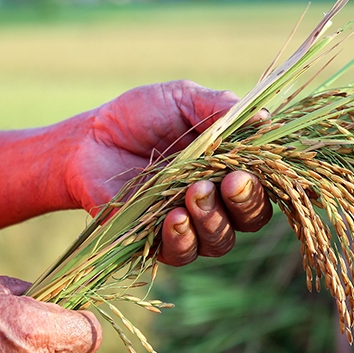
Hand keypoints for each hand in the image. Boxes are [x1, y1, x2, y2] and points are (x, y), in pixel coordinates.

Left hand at [64, 80, 272, 265]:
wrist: (88, 139)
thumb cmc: (140, 116)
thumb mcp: (182, 99)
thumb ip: (220, 107)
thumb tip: (265, 117)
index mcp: (230, 169)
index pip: (263, 186)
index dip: (263, 183)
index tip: (248, 168)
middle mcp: (217, 203)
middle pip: (250, 219)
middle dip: (244, 203)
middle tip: (229, 182)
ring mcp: (189, 226)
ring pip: (219, 240)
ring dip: (213, 219)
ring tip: (194, 192)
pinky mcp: (157, 244)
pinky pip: (181, 253)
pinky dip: (182, 237)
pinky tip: (173, 217)